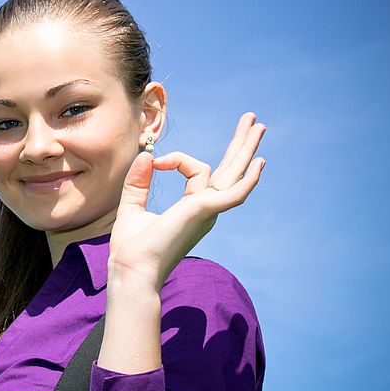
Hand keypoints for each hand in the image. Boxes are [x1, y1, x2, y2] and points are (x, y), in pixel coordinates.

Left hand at [108, 112, 266, 292]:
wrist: (131, 269)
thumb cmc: (132, 249)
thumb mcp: (132, 206)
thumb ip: (138, 182)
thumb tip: (147, 155)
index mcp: (192, 209)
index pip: (198, 172)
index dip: (177, 158)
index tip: (156, 160)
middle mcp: (206, 210)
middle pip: (229, 170)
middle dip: (240, 144)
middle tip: (252, 121)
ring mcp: (207, 211)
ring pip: (233, 174)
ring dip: (245, 148)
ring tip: (257, 124)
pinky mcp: (203, 211)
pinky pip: (232, 193)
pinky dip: (246, 180)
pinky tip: (258, 164)